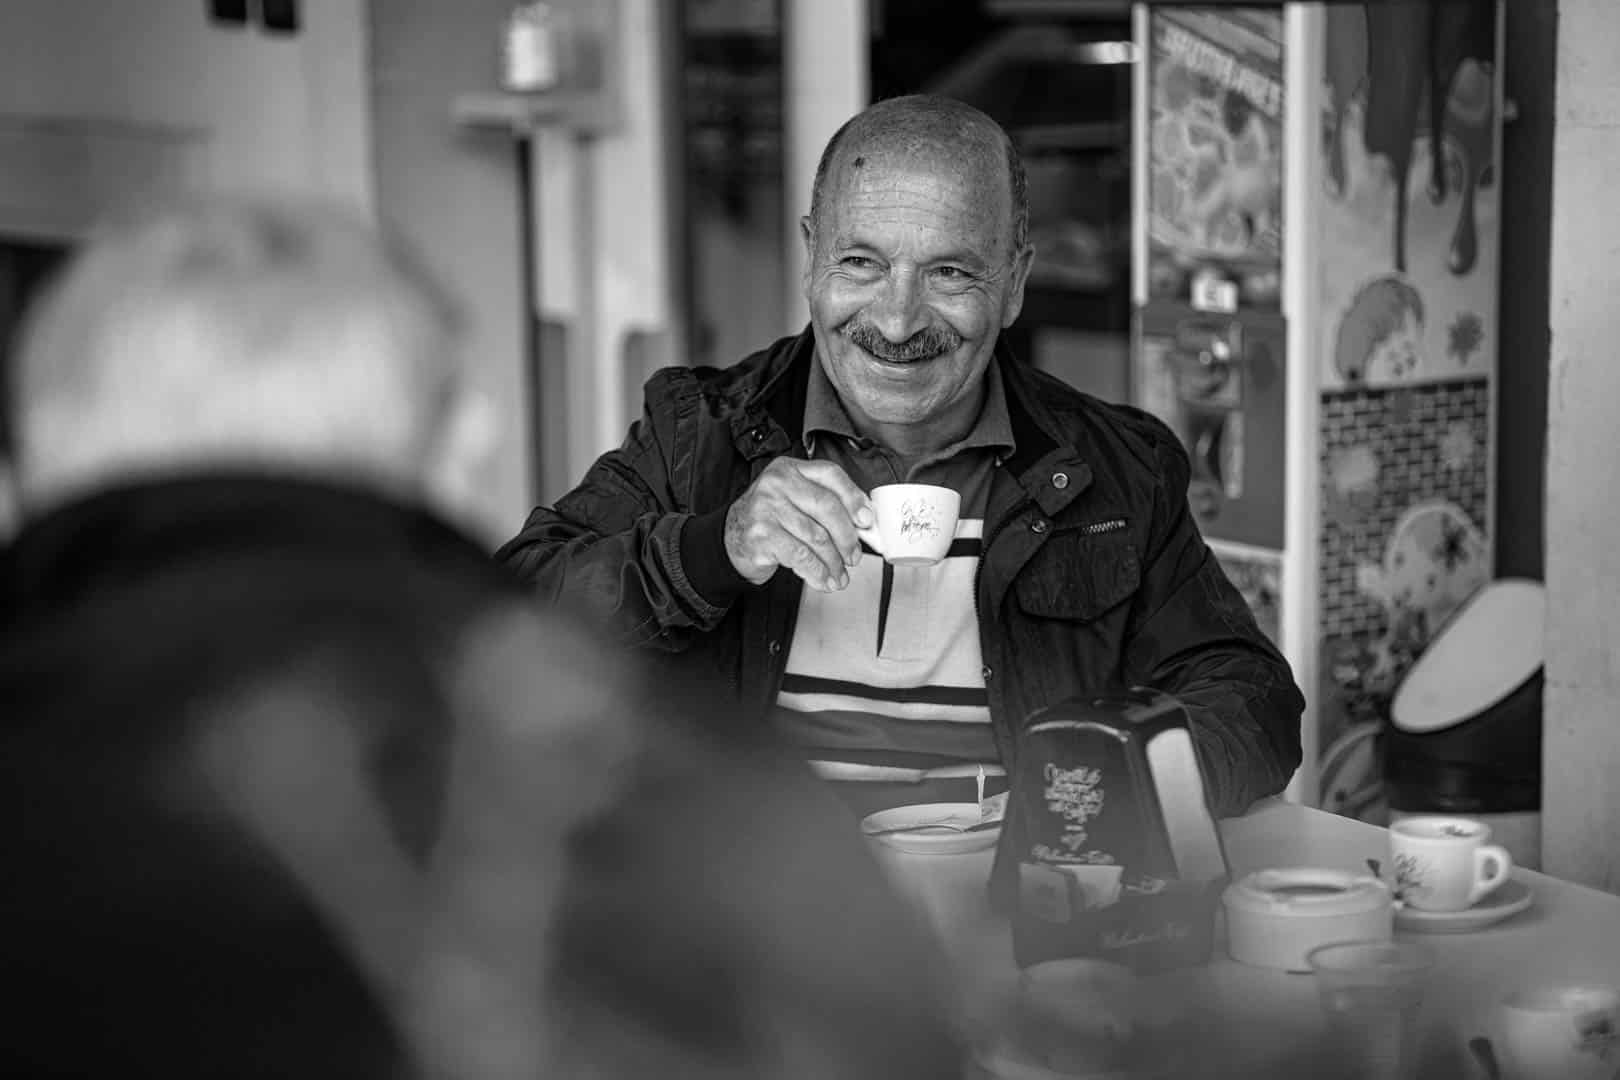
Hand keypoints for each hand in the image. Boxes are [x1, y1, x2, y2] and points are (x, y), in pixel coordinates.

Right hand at [724, 459, 873, 590]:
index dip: (854, 497)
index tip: (866, 520)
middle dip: (847, 537)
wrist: (730, 538)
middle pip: (827, 507)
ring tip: (839, 574)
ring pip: (816, 537)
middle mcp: (777, 484)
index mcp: (790, 469)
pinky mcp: (762, 534)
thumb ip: (824, 504)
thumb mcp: (793, 500)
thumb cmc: (768, 519)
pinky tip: (823, 579)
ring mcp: (767, 508)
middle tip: (853, 556)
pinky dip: (817, 572)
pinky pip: (800, 556)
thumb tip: (862, 522)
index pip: (831, 475)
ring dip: (833, 562)